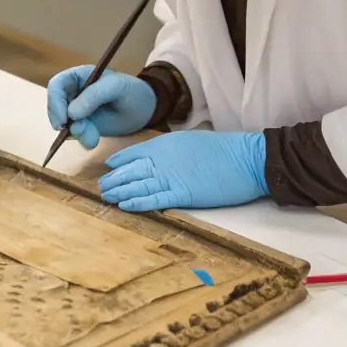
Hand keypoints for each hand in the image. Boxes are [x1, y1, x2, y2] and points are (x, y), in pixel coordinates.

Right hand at [46, 67, 156, 148]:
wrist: (145, 109)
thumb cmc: (132, 91)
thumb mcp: (117, 87)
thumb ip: (95, 96)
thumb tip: (71, 113)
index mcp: (78, 76)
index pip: (56, 85)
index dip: (55, 102)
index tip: (63, 120)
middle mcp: (73, 93)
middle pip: (55, 107)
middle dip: (64, 123)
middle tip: (78, 133)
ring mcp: (77, 110)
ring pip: (63, 124)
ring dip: (76, 134)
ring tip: (93, 139)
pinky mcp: (83, 125)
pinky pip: (73, 134)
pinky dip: (81, 140)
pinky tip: (93, 140)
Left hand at [98, 131, 268, 211]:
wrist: (245, 159)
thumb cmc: (223, 150)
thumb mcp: (191, 141)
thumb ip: (171, 149)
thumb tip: (159, 157)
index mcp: (164, 144)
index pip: (133, 153)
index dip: (119, 162)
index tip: (108, 168)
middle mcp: (162, 159)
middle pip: (130, 171)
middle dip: (114, 180)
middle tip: (101, 187)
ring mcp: (171, 177)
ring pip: (137, 185)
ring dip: (120, 192)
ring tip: (106, 197)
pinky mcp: (182, 195)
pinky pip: (154, 199)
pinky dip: (137, 203)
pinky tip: (125, 205)